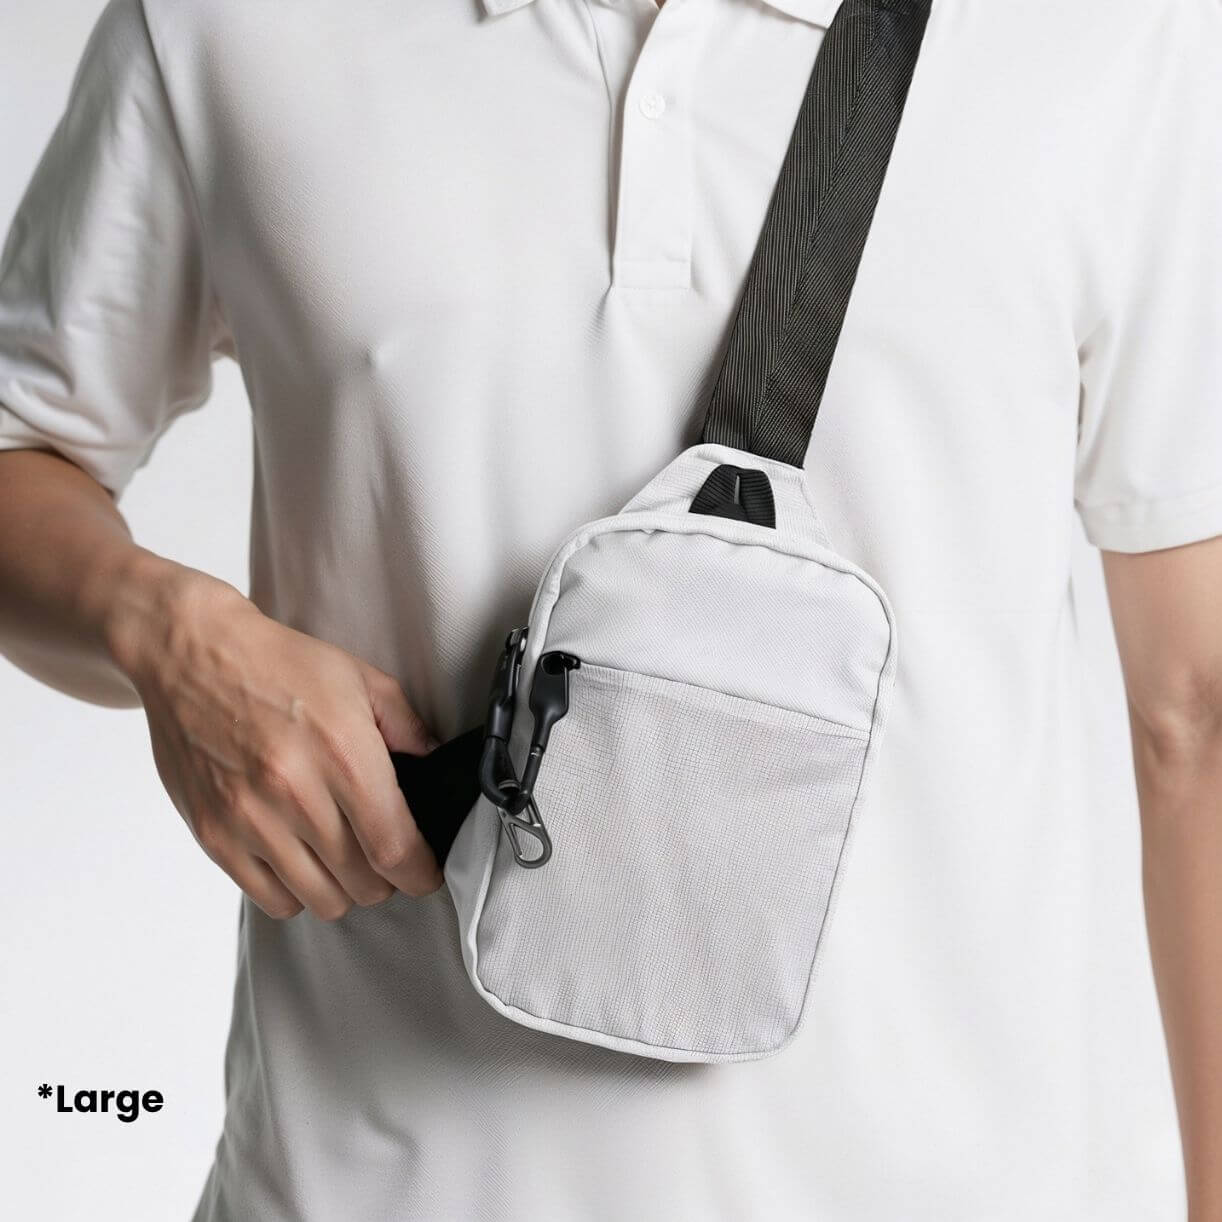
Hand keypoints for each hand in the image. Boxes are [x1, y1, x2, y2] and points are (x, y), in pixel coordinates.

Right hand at [108, 561, 442, 919]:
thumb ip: (408, 727)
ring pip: (320, 899)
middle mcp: (297, 794)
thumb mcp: (361, 679)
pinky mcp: (214, 835)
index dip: (419, 873)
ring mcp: (250, 819)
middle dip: (384, 879)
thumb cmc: (279, 664)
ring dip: (342, 890)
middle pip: (362, 882)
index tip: (424, 874)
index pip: (394, 847)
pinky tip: (301, 861)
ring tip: (342, 862)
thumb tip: (436, 766)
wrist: (193, 655)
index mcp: (344, 756)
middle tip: (382, 858)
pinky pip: (270, 898)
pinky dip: (295, 892)